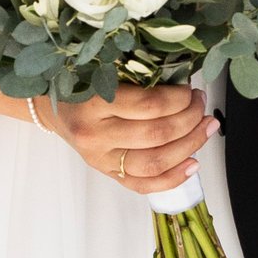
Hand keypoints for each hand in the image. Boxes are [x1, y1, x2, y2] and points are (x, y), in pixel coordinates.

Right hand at [45, 84, 211, 198]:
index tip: (190, 91)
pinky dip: (174, 178)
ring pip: (155, 162)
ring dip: (189, 146)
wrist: (52, 109)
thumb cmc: (80, 87)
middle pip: (157, 135)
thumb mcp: (103, 73)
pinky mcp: (107, 174)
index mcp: (95, 102)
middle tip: (201, 106)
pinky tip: (192, 163)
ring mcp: (101, 159)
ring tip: (204, 129)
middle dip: (190, 120)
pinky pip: (144, 185)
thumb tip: (184, 86)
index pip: (150, 105)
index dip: (180, 99)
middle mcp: (96, 134)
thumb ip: (138, 79)